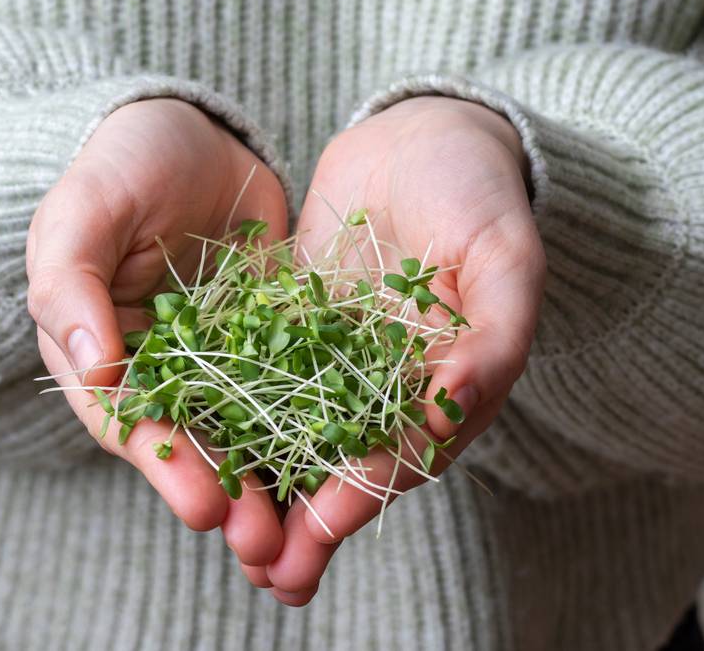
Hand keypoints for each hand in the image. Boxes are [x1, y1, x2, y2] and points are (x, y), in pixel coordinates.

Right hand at [27, 98, 287, 568]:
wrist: (195, 134)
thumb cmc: (123, 165)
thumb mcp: (83, 212)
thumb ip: (71, 284)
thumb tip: (93, 367)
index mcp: (101, 355)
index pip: (128, 423)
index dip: (165, 467)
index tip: (205, 506)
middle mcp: (160, 372)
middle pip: (190, 444)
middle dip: (227, 496)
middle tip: (265, 543)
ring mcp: (219, 361)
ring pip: (244, 431)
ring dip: (271, 482)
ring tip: (306, 533)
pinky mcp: (273, 341)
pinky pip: (294, 389)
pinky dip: (313, 428)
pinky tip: (343, 460)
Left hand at [257, 96, 545, 604]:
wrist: (421, 135)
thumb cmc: (477, 191)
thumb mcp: (504, 255)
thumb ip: (496, 333)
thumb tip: (452, 405)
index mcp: (446, 384)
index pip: (405, 452)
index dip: (365, 491)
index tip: (321, 527)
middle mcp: (389, 384)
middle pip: (346, 462)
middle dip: (308, 517)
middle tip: (266, 569)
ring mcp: (339, 357)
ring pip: (300, 433)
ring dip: (269, 486)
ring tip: (227, 534)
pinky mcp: (295, 325)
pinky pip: (262, 375)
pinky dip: (236, 415)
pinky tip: (199, 445)